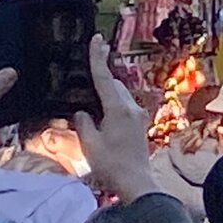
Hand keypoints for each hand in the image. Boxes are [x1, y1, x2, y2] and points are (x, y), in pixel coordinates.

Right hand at [72, 38, 161, 202]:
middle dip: (101, 80)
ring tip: (91, 106)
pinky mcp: (140, 124)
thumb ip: (84, 123)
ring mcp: (138, 115)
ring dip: (107, 95)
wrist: (136, 182)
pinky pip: (124, 106)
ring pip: (120, 95)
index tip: (97, 39)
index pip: (104, 78)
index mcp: (118, 109)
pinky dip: (112, 105)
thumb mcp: (90, 144)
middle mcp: (132, 107)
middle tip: (85, 79)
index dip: (98, 57)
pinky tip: (102, 117)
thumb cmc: (111, 165)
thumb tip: (82, 112)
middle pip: (114, 85)